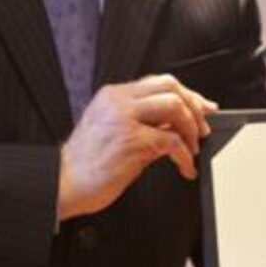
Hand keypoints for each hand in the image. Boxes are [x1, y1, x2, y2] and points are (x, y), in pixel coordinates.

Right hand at [58, 75, 216, 220]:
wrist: (63, 183)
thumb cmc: (85, 164)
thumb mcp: (113, 132)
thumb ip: (143, 123)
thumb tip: (177, 125)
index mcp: (113, 97)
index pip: (159, 83)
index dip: (187, 95)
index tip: (202, 108)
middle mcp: (118, 102)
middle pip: (171, 86)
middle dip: (194, 107)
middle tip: (202, 128)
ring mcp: (124, 120)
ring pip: (174, 106)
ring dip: (191, 128)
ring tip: (192, 147)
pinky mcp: (131, 142)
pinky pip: (171, 142)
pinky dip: (185, 156)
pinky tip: (185, 167)